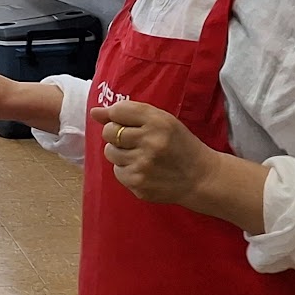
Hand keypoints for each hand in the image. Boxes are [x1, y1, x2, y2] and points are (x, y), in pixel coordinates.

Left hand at [90, 101, 215, 205]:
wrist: (201, 178)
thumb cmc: (178, 145)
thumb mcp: (161, 121)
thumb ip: (128, 112)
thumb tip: (94, 112)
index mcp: (158, 122)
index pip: (118, 110)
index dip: (118, 116)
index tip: (126, 122)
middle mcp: (150, 142)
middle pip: (109, 132)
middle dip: (116, 135)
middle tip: (134, 140)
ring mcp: (143, 166)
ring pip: (110, 152)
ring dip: (120, 153)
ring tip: (141, 156)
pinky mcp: (138, 184)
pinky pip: (117, 171)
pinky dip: (126, 170)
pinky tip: (144, 170)